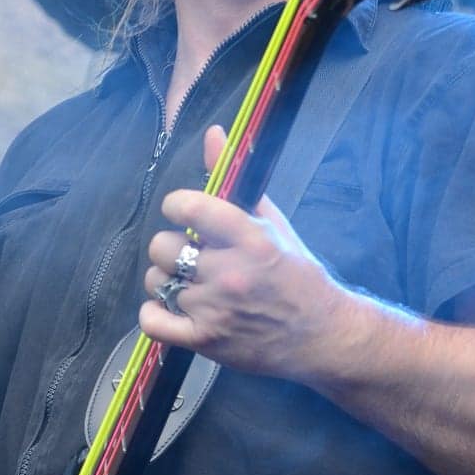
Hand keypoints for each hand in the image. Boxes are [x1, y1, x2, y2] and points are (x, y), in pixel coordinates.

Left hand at [139, 124, 340, 379]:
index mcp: (250, 238)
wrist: (321, 335)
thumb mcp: (272, 223)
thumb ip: (236, 180)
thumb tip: (214, 134)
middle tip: (191, 254)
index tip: (184, 213)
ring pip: (157, 281)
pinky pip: (153, 321)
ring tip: (188, 283)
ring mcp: (215, 309)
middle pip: (163, 246)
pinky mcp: (205, 340)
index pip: (189, 207)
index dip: (177, 206)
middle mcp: (230, 273)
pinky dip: (155, 313)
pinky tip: (171, 307)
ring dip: (166, 279)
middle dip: (172, 246)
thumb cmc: (296, 275)